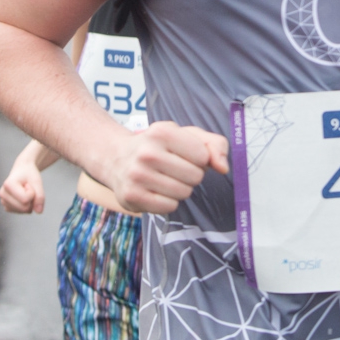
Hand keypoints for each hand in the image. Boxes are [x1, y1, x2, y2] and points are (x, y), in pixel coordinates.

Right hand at [0, 155, 46, 213]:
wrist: (22, 170)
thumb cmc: (29, 174)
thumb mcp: (37, 181)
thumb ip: (40, 196)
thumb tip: (39, 211)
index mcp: (8, 185)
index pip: (26, 199)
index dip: (32, 192)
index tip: (28, 184)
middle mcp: (3, 194)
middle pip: (24, 208)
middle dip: (31, 199)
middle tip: (27, 188)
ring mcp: (3, 201)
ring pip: (23, 211)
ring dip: (29, 202)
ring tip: (24, 191)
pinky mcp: (6, 207)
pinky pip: (21, 212)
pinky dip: (26, 206)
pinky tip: (22, 196)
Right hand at [102, 122, 228, 214]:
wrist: (116, 158)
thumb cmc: (159, 146)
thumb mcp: (186, 135)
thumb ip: (214, 145)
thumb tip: (223, 167)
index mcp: (162, 132)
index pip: (203, 156)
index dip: (199, 159)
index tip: (184, 155)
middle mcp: (147, 152)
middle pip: (195, 177)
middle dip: (190, 175)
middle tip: (174, 169)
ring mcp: (137, 175)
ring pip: (183, 193)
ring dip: (180, 189)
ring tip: (164, 179)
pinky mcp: (132, 196)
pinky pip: (169, 207)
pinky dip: (168, 202)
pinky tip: (156, 190)